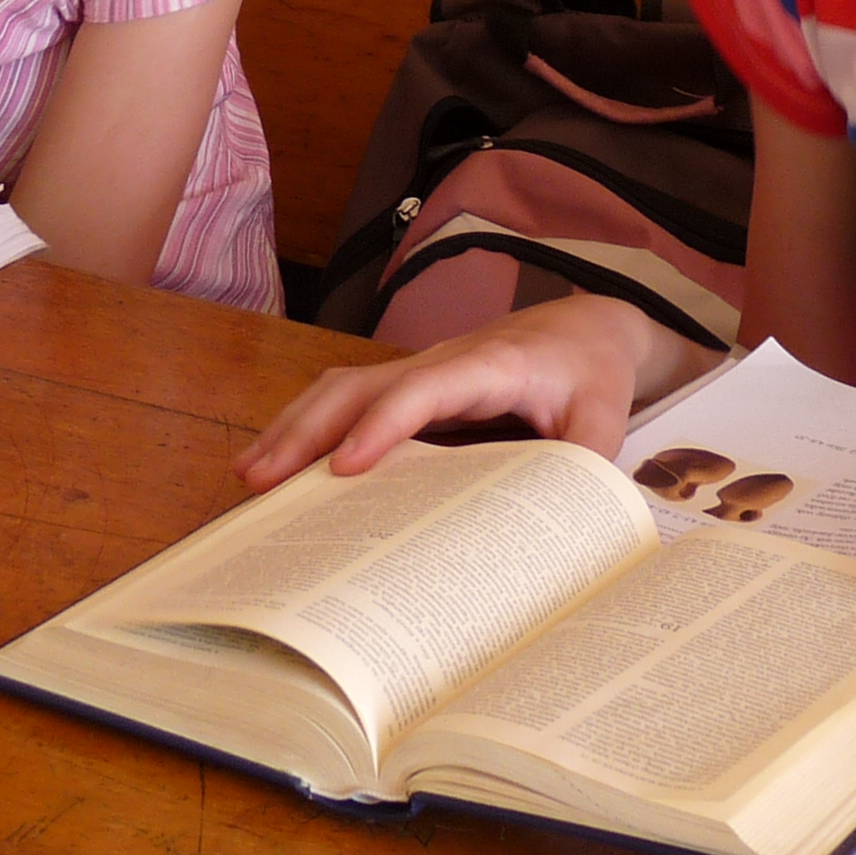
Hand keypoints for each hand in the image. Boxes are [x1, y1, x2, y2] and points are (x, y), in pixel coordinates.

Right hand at [234, 295, 673, 488]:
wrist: (586, 325)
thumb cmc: (590, 372)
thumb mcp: (606, 419)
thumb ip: (586, 465)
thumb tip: (555, 529)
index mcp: (491, 366)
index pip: (426, 389)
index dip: (383, 425)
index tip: (345, 469)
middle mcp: (442, 361)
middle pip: (361, 385)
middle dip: (308, 430)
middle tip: (261, 481)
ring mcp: (420, 371)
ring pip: (342, 388)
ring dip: (293, 428)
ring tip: (249, 477)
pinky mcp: (411, 388)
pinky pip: (348, 400)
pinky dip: (306, 427)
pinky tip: (275, 465)